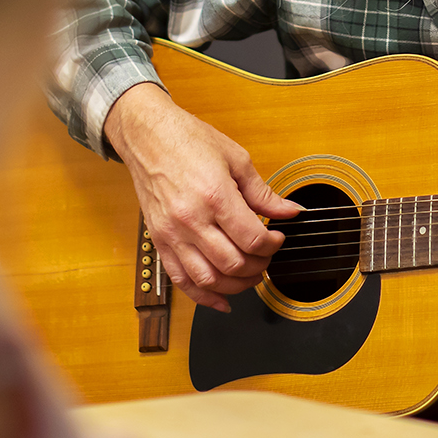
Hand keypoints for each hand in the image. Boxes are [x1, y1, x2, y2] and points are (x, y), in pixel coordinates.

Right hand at [102, 82, 301, 311]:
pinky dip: (203, 297)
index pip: (252, 238)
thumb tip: (290, 211)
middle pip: (234, 263)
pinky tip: (221, 300)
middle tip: (266, 255)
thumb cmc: (188, 141)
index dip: (273, 245)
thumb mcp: (236, 159)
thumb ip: (263, 192)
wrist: (147, 136)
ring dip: (236, 286)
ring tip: (249, 275)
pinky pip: (181, 281)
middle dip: (259, 266)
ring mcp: (172, 234)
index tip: (277, 238)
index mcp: (214, 196)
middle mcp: (191, 220)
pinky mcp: (159, 242)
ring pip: (209, 279)